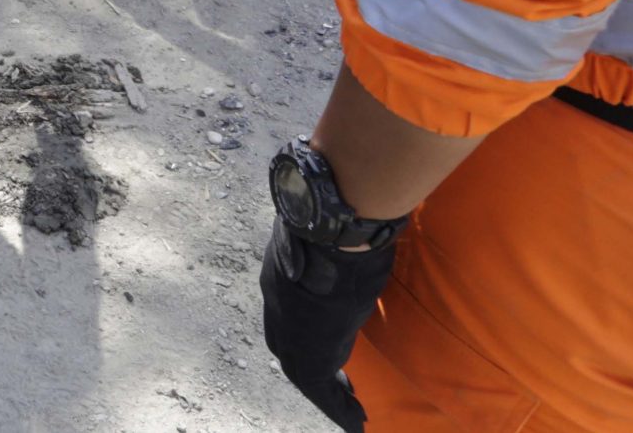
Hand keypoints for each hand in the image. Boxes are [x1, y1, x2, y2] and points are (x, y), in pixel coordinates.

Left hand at [260, 216, 395, 430]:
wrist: (330, 227)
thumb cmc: (339, 220)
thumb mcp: (332, 236)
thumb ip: (335, 245)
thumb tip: (356, 236)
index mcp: (280, 272)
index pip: (289, 311)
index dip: (306, 330)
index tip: (328, 344)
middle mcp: (276, 301)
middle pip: (289, 345)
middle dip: (314, 366)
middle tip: (339, 387)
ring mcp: (286, 328)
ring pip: (302, 371)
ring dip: (328, 394)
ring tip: (353, 415)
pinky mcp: (306, 352)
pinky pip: (320, 389)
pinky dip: (338, 407)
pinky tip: (356, 423)